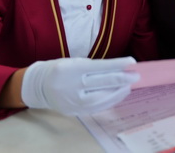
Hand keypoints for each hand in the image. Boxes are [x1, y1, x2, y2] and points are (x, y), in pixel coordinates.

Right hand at [21, 57, 138, 115]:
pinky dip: (109, 101)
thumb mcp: (75, 62)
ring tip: (128, 86)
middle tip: (136, 76)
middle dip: (121, 80)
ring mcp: (72, 101)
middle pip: (101, 83)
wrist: (39, 86)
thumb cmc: (61, 69)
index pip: (99, 67)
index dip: (117, 65)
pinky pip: (95, 108)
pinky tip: (117, 95)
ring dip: (117, 93)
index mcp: (71, 69)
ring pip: (100, 99)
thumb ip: (95, 67)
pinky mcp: (74, 111)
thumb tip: (119, 69)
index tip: (132, 63)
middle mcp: (71, 86)